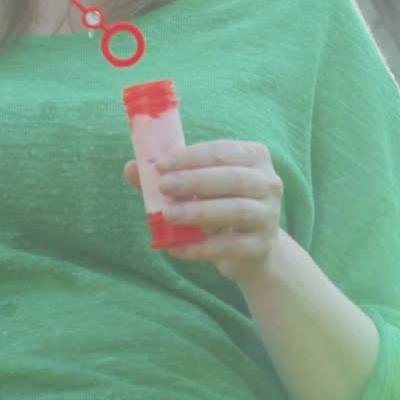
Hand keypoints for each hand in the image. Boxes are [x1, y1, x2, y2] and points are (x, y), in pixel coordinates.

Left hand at [123, 140, 283, 286]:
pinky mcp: (260, 247)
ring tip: (167, 214)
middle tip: (163, 186)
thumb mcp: (201, 187)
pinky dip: (200, 247)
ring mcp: (268, 216)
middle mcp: (269, 183)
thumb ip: (170, 175)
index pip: (223, 151)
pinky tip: (175, 248)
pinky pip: (229, 246)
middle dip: (194, 180)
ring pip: (236, 210)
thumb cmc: (221, 205)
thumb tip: (131, 167)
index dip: (190, 156)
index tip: (159, 164)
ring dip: (198, 211)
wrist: (252, 249)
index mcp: (255, 157)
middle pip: (232, 178)